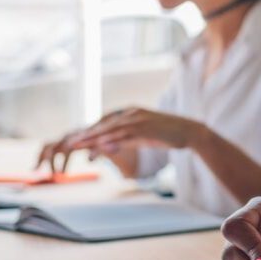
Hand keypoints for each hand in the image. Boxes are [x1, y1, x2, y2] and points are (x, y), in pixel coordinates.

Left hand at [36, 108, 202, 173]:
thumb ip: (126, 139)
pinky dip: (110, 140)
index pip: (105, 122)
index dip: (89, 131)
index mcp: (130, 112)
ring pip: (110, 129)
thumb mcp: (144, 136)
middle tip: (68, 143)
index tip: (75, 140)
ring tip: (77, 146)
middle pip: (103, 124)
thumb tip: (110, 147)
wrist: (191, 132)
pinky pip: (124, 135)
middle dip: (85, 135)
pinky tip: (99, 147)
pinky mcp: (146, 127)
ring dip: (92, 138)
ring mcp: (139, 119)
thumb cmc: (168, 136)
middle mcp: (132, 113)